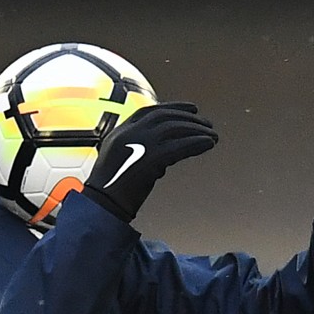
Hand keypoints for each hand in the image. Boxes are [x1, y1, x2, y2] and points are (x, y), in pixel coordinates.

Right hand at [83, 102, 217, 220]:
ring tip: (212, 136)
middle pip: (165, 117)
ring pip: (175, 129)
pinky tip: (208, 145)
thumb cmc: (111, 191)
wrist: (102, 206)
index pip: (150, 112)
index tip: (191, 109)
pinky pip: (179, 146)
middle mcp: (129, 133)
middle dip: (190, 118)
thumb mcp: (120, 162)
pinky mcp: (150, 159)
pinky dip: (196, 143)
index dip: (174, 107)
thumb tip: (167, 151)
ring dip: (198, 130)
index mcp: (120, 132)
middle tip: (207, 123)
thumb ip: (139, 151)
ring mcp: (139, 145)